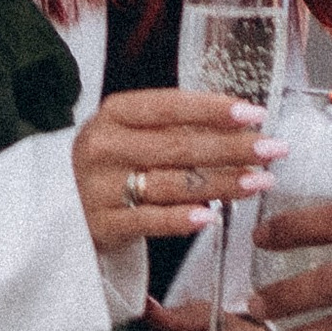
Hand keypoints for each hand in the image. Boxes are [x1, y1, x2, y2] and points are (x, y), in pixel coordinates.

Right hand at [70, 88, 283, 256]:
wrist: (58, 203)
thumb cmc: (112, 160)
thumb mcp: (131, 132)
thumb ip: (176, 127)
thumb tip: (241, 126)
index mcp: (114, 114)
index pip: (169, 106)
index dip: (213, 109)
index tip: (254, 113)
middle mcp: (105, 147)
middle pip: (178, 146)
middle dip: (232, 148)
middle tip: (273, 149)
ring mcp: (101, 187)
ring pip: (172, 184)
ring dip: (222, 184)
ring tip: (260, 182)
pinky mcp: (103, 224)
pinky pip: (150, 221)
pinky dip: (183, 219)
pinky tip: (212, 216)